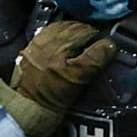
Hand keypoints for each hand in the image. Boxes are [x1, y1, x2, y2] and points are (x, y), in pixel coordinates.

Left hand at [0, 21, 113, 136]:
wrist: (26, 110)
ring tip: (79, 41)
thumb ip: (94, 59)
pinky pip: (46, 33)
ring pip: (58, 28)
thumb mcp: (79, 80)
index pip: (84, 31)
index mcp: (59, 46)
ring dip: (71, 31)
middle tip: (94, 43)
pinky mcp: (28, 50)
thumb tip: (110, 44)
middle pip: (71, 26)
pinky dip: (57, 34)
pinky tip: (62, 43)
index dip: (97, 36)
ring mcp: (35, 44)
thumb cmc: (54, 97)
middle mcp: (45, 40)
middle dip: (85, 32)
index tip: (104, 45)